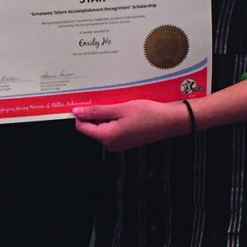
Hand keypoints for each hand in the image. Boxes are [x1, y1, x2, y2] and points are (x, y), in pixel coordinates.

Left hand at [72, 98, 189, 151]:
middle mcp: (111, 144)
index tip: (88, 102)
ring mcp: (118, 144)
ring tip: (120, 107)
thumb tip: (77, 112)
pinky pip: (112, 129)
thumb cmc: (148, 114)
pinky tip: (125, 112)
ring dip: (107, 115)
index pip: (82, 126)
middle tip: (111, 103)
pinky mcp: (125, 141)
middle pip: (92, 127)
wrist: (169, 121)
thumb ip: (96, 111)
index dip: (82, 113)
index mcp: (107, 137)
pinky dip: (114, 119)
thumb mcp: (119, 108)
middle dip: (97, 114)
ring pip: (102, 127)